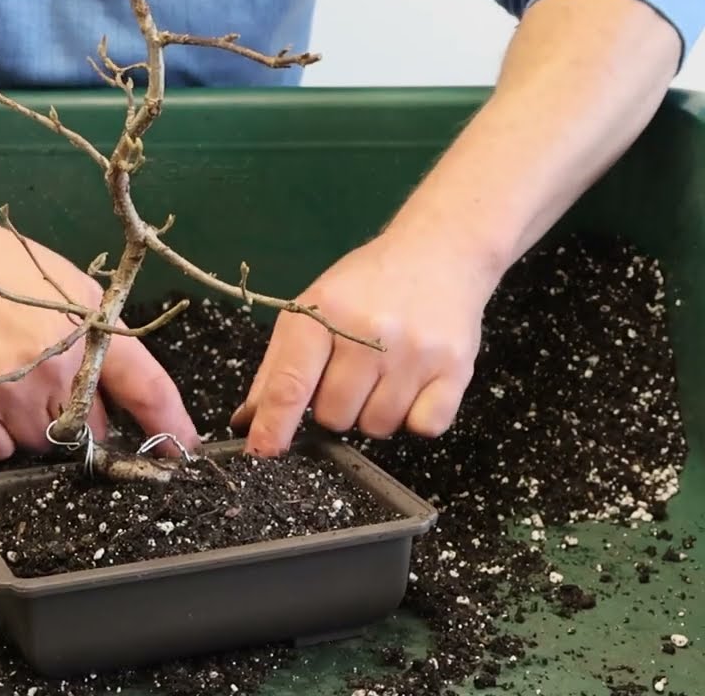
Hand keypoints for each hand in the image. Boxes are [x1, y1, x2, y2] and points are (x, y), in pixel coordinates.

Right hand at [0, 215, 198, 459]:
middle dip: (76, 416)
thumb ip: (98, 336)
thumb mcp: (69, 286)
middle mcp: (59, 367)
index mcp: (91, 331)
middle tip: (44, 383)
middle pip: (89, 427)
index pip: (147, 385)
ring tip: (6, 378)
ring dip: (29, 425)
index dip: (169, 423)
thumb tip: (117, 388)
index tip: (182, 451)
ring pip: (40, 442)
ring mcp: (15, 392)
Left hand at [230, 226, 500, 455]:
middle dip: (336, 406)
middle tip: (352, 372)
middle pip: (335, 417)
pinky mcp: (455, 368)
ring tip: (385, 372)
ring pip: (378, 427)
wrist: (439, 250)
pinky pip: (423, 427)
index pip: (291, 384)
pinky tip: (414, 384)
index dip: (274, 426)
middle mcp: (370, 333)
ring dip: (376, 412)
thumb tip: (249, 422)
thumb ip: (278, 367)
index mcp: (323, 314)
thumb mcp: (313, 308)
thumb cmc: (367, 284)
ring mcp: (415, 352)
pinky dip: (416, 417)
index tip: (262, 453)